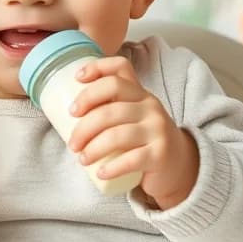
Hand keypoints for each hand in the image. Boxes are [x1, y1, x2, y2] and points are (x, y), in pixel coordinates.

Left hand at [67, 56, 198, 210]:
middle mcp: (150, 106)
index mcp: (139, 93)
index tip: (76, 80)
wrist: (178, 165)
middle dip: (84, 126)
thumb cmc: (144, 139)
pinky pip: (132, 159)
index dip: (96, 69)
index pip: (120, 69)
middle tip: (72, 142)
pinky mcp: (160, 154)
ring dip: (93, 148)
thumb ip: (110, 108)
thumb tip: (64, 112)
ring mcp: (157, 130)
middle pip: (110, 108)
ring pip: (118, 135)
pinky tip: (100, 172)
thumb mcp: (133, 116)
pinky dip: (112, 167)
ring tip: (81, 158)